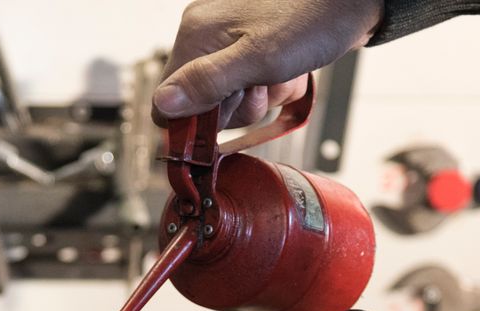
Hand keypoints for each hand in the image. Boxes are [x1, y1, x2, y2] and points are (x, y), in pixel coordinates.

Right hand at [153, 0, 383, 127]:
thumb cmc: (315, 20)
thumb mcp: (260, 60)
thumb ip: (208, 83)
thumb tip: (164, 104)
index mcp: (196, 33)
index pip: (166, 102)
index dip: (193, 121)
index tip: (226, 117)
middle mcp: (204, 33)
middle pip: (199, 103)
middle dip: (235, 108)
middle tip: (262, 88)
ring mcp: (227, 38)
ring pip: (227, 98)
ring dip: (257, 98)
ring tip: (279, 76)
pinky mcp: (248, 44)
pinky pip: (246, 83)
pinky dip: (268, 86)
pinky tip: (286, 71)